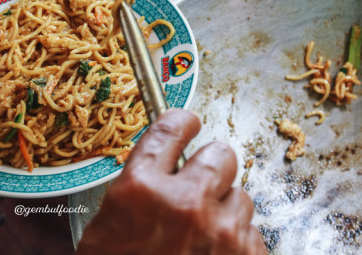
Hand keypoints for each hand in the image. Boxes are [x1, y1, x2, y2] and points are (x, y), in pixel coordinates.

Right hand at [76, 109, 265, 254]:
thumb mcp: (108, 227)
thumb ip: (139, 186)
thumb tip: (166, 160)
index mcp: (141, 191)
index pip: (170, 129)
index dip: (181, 121)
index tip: (187, 121)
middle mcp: (185, 204)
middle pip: (221, 153)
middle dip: (210, 165)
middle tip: (199, 182)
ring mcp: (221, 233)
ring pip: (241, 194)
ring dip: (224, 208)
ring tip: (203, 233)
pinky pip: (253, 230)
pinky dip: (237, 239)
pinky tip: (215, 254)